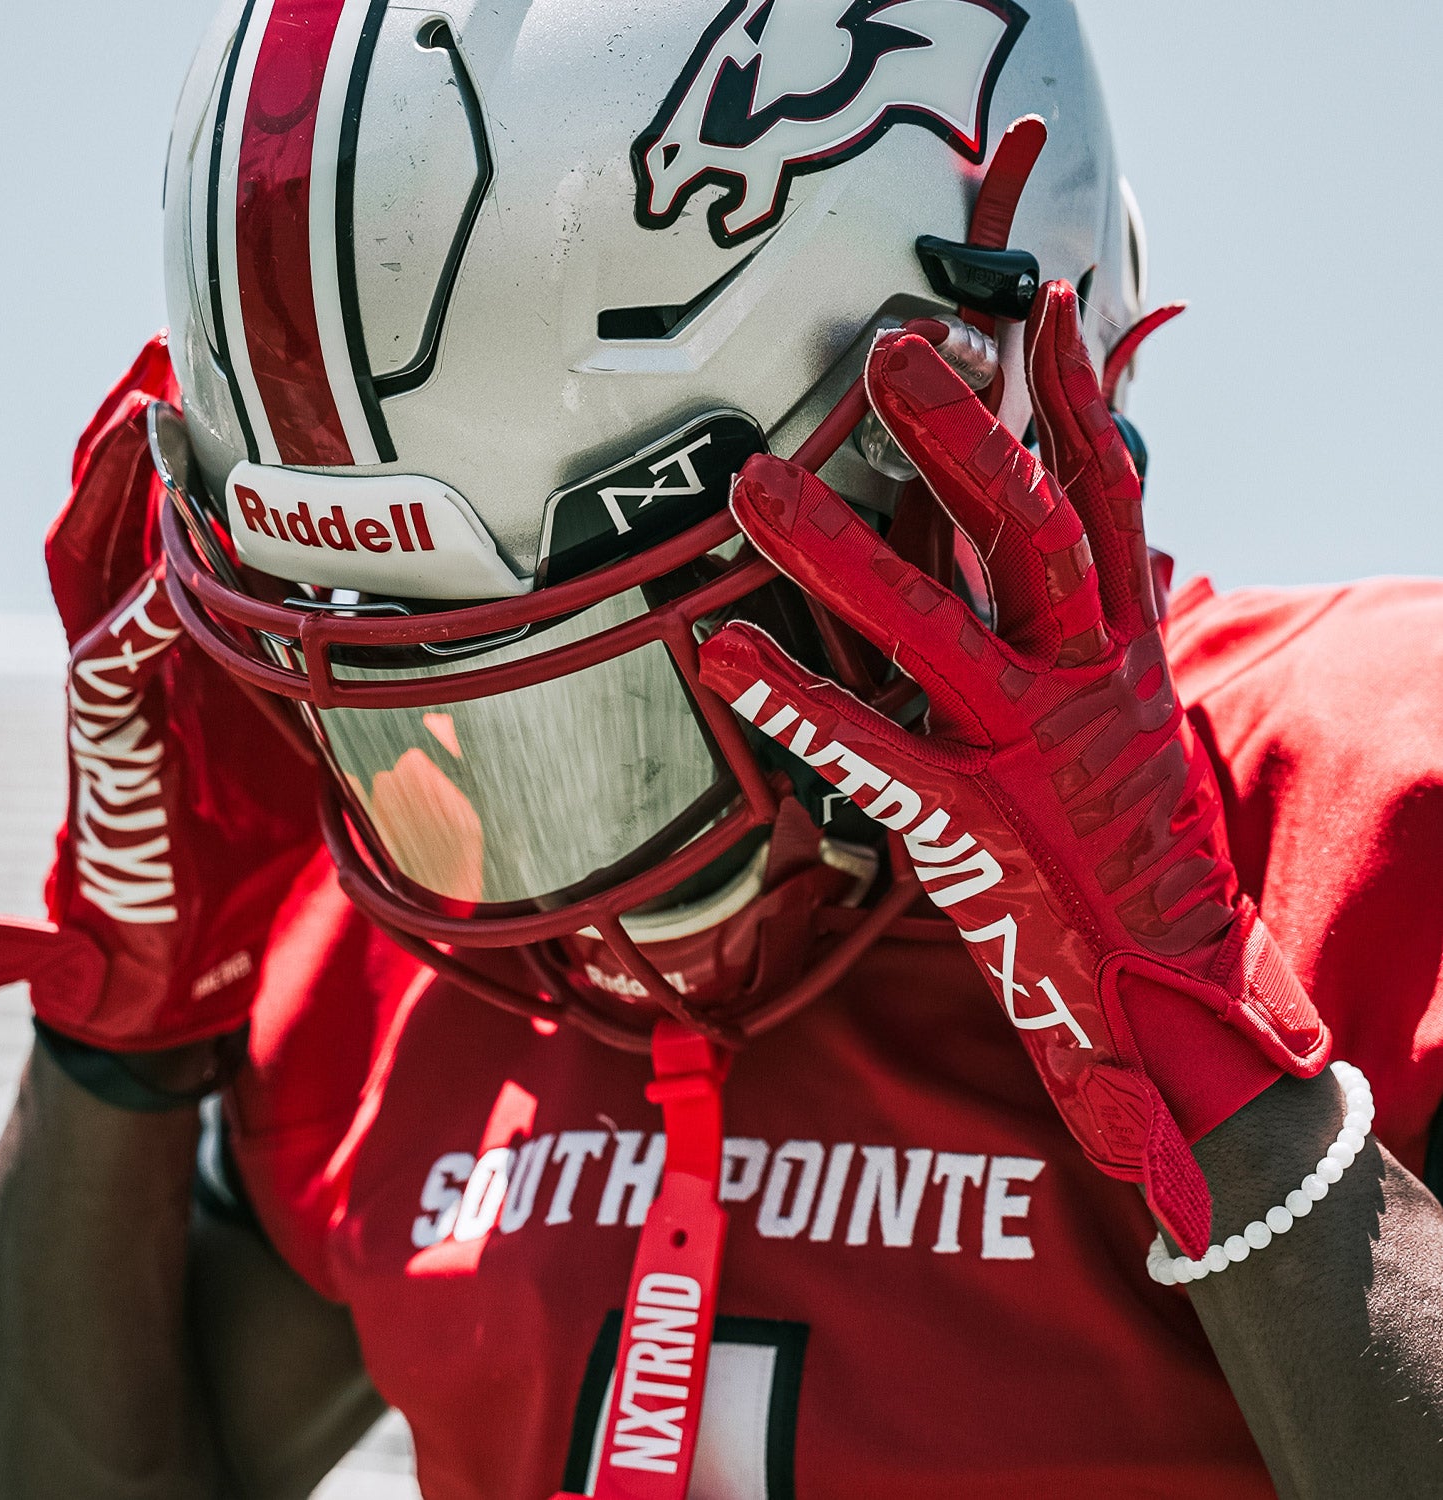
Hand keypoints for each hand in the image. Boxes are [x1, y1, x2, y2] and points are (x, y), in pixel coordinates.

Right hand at [0, 335, 320, 1051]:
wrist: (185, 946)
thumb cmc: (252, 837)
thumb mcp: (313, 734)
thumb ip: (343, 671)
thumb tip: (447, 630)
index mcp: (188, 642)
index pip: (182, 529)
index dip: (204, 457)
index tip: (251, 382)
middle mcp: (140, 648)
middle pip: (120, 519)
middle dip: (141, 438)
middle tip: (174, 352)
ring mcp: (112, 689)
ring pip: (91, 564)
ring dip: (112, 486)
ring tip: (144, 409)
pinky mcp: (103, 739)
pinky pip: (108, 657)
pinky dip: (139, 610)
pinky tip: (168, 560)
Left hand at [698, 284, 1329, 1254]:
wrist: (1174, 996)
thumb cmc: (1133, 854)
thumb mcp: (1133, 724)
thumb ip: (1097, 632)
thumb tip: (1104, 548)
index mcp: (1125, 651)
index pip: (1111, 499)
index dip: (1084, 398)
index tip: (1044, 306)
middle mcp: (1087, 684)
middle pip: (1033, 534)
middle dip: (967, 436)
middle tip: (888, 348)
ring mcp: (1031, 755)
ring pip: (941, 628)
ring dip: (845, 549)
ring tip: (757, 484)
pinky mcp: (973, 828)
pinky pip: (876, 752)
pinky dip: (798, 699)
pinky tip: (722, 652)